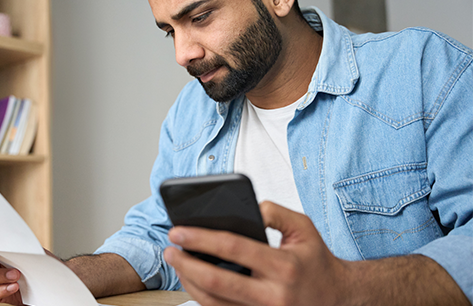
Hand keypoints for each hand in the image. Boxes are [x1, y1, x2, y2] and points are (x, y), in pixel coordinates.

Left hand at [163, 201, 349, 304]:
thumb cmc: (315, 259)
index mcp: (283, 267)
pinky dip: (202, 297)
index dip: (201, 238)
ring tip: (176, 262)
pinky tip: (192, 279)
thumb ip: (275, 212)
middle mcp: (272, 295)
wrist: (337, 298)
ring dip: (188, 282)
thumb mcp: (304, 228)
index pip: (233, 249)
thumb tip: (247, 207)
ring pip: (213, 302)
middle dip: (186, 264)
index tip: (178, 231)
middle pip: (216, 281)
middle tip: (169, 249)